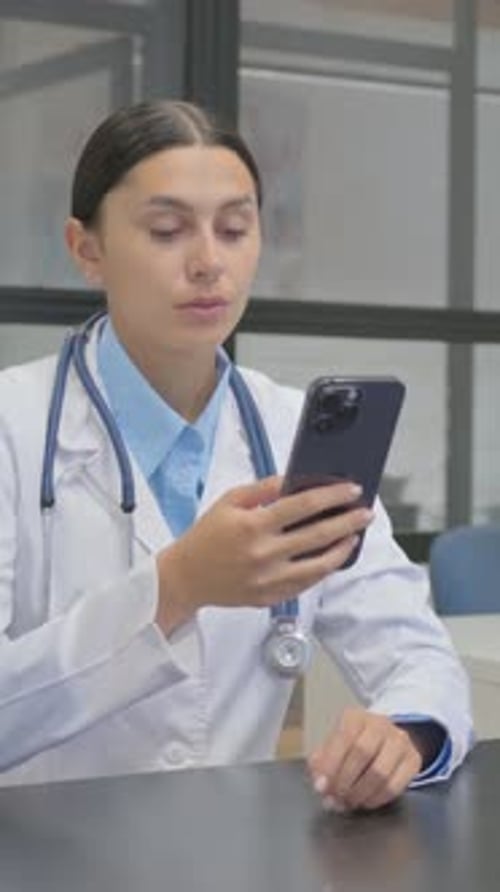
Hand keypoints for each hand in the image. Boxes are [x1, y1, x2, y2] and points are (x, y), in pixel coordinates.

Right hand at [155, 476, 372, 633]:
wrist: (186, 578)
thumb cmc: (206, 536)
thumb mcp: (229, 502)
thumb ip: (263, 489)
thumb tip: (295, 481)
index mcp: (253, 525)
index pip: (302, 506)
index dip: (331, 496)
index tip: (351, 490)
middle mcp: (264, 554)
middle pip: (317, 535)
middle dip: (347, 521)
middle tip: (365, 512)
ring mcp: (269, 579)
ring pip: (318, 566)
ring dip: (341, 549)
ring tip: (354, 536)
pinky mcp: (271, 597)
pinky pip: (306, 584)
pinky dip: (323, 570)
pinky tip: (332, 558)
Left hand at [308, 707, 423, 811]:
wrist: (385, 740)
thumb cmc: (352, 744)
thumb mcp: (333, 746)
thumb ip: (322, 762)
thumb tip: (321, 784)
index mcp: (355, 717)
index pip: (343, 738)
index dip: (331, 765)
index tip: (321, 787)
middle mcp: (380, 724)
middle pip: (362, 753)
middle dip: (345, 781)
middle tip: (335, 799)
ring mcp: (400, 741)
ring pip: (381, 773)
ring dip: (360, 794)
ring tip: (348, 803)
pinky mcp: (414, 759)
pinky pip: (396, 786)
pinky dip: (377, 799)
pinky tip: (365, 802)